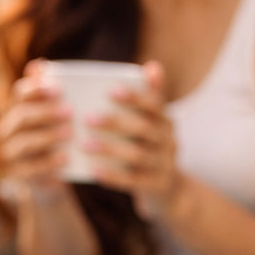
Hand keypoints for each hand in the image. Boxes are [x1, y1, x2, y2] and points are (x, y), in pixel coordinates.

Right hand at [0, 60, 73, 199]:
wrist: (54, 175)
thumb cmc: (58, 137)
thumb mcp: (60, 114)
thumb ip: (51, 92)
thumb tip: (38, 65)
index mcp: (20, 109)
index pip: (21, 93)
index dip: (37, 89)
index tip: (58, 88)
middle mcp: (10, 129)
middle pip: (21, 116)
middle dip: (45, 112)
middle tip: (70, 111)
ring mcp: (11, 152)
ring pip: (22, 142)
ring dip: (47, 136)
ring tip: (69, 134)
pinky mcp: (17, 174)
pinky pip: (28, 168)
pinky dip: (47, 163)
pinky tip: (65, 158)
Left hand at [84, 62, 180, 217]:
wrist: (168, 189)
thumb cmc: (149, 148)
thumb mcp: (152, 124)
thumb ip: (148, 98)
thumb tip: (152, 65)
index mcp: (166, 121)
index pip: (155, 104)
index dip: (135, 97)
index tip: (112, 90)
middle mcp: (169, 140)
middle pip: (144, 129)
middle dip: (116, 122)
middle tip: (88, 118)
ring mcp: (165, 164)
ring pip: (138, 155)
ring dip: (109, 149)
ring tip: (85, 145)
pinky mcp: (157, 185)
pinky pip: (133, 181)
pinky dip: (113, 176)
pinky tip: (93, 171)